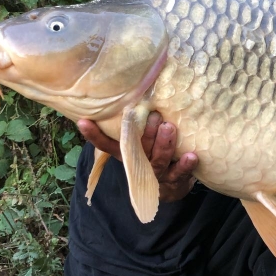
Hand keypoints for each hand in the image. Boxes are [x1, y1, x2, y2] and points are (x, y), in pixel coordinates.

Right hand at [76, 113, 198, 201]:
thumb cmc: (154, 153)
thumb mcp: (142, 141)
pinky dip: (185, 165)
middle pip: (138, 150)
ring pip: (158, 160)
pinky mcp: (174, 180)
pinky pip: (179, 173)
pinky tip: (191, 156)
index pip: (107, 145)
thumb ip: (138, 123)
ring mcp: (156, 173)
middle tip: (153, 116)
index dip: (94, 135)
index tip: (84, 121)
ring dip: (163, 145)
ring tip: (169, 128)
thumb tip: (135, 88)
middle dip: (146, 134)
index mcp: (127, 154)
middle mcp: (139, 164)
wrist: (172, 187)